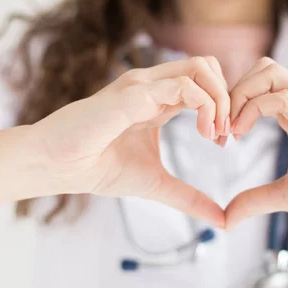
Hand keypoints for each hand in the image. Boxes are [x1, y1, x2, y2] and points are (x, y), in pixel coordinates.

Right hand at [32, 57, 229, 227]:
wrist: (58, 167)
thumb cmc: (99, 169)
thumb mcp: (157, 184)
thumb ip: (190, 198)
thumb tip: (221, 220)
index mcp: (160, 99)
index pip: (205, 84)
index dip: (223, 108)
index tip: (222, 141)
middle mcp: (154, 85)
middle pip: (209, 66)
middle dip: (228, 97)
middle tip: (224, 134)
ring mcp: (144, 85)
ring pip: (201, 68)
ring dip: (220, 99)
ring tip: (215, 133)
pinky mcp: (135, 93)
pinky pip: (183, 86)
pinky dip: (205, 106)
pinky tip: (204, 133)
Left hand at [225, 58, 287, 230]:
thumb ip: (257, 200)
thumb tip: (226, 218)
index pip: (257, 87)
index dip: (231, 105)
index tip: (217, 137)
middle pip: (261, 69)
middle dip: (231, 92)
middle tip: (218, 129)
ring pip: (269, 72)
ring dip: (239, 96)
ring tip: (229, 130)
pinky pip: (284, 96)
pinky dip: (254, 108)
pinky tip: (242, 133)